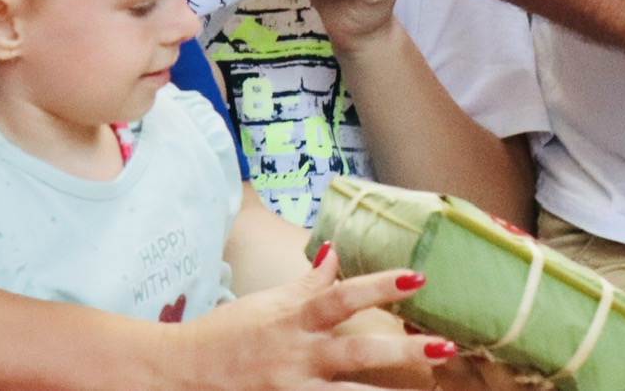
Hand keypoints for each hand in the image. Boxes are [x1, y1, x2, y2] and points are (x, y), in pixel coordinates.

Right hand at [168, 246, 442, 390]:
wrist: (178, 375)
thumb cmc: (227, 334)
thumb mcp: (269, 302)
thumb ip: (310, 281)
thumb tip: (337, 248)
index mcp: (294, 321)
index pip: (341, 298)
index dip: (379, 286)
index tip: (418, 279)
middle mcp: (297, 358)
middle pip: (356, 353)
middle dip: (402, 352)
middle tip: (446, 348)